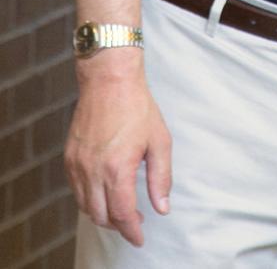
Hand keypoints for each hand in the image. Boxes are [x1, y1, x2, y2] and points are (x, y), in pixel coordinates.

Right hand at [64, 57, 171, 246]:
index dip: (132, 231)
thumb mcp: (160, 141)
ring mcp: (77, 166)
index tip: (140, 238)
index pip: (122, 214)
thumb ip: (161, 178)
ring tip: (121, 211)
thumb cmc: (138, 108)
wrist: (110, 82)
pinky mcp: (69, 159)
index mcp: (117, 169)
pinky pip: (76, 191)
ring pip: (85, 207)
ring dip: (102, 215)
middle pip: (101, 216)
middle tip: (135, 224)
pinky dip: (89, 200)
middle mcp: (93, 171)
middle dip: (118, 226)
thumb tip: (163, 207)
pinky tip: (104, 194)